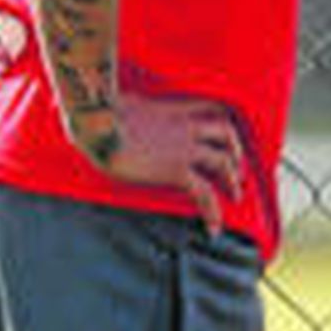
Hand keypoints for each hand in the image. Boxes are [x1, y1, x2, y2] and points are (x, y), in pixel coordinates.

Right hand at [88, 92, 246, 234]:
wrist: (96, 122)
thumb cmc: (94, 111)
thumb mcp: (116, 102)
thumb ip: (125, 106)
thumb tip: (110, 107)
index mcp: (169, 108)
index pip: (208, 106)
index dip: (221, 119)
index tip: (225, 133)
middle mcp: (183, 125)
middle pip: (226, 131)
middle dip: (235, 150)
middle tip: (236, 169)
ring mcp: (184, 147)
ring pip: (224, 161)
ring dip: (233, 180)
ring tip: (236, 197)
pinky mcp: (177, 170)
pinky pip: (205, 193)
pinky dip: (214, 212)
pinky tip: (214, 229)